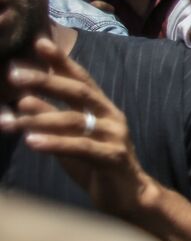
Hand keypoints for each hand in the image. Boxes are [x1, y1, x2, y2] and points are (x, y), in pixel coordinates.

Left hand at [2, 37, 157, 217]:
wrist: (128, 197)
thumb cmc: (96, 166)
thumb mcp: (69, 139)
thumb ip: (51, 119)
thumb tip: (23, 98)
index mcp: (102, 108)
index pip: (81, 78)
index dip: (61, 61)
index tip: (39, 43)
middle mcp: (110, 116)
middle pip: (78, 91)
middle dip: (46, 80)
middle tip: (15, 74)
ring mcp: (114, 135)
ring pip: (75, 120)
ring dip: (40, 118)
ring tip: (11, 121)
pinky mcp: (112, 157)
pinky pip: (81, 147)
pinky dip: (54, 143)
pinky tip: (31, 142)